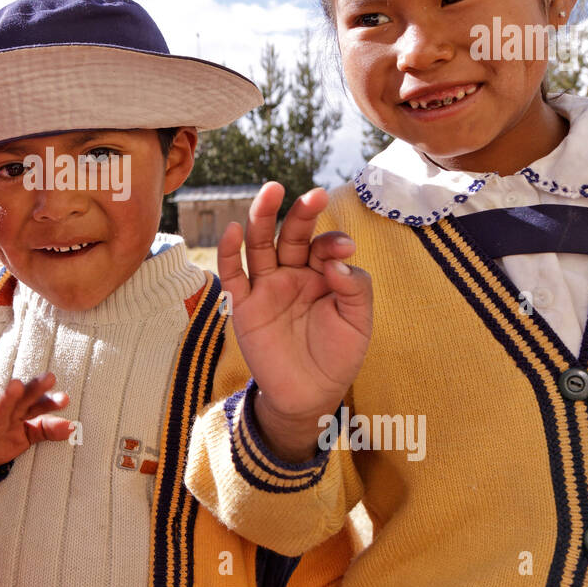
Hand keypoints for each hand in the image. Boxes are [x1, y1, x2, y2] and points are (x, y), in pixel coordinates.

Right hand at [0, 374, 72, 483]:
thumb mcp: (25, 435)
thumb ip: (47, 429)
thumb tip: (73, 426)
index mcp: (16, 411)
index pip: (35, 403)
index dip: (48, 401)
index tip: (65, 399)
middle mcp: (1, 413)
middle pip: (19, 400)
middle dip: (32, 388)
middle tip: (49, 377)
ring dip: (6, 398)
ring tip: (16, 386)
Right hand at [217, 183, 372, 461]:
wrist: (310, 395)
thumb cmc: (337, 355)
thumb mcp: (359, 322)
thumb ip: (355, 288)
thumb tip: (337, 261)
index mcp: (322, 273)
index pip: (325, 245)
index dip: (334, 242)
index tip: (345, 250)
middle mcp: (293, 273)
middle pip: (292, 235)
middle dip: (301, 214)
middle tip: (315, 196)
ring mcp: (266, 287)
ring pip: (260, 245)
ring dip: (263, 217)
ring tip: (271, 191)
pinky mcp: (244, 305)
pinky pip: (233, 274)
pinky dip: (229, 252)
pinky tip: (231, 230)